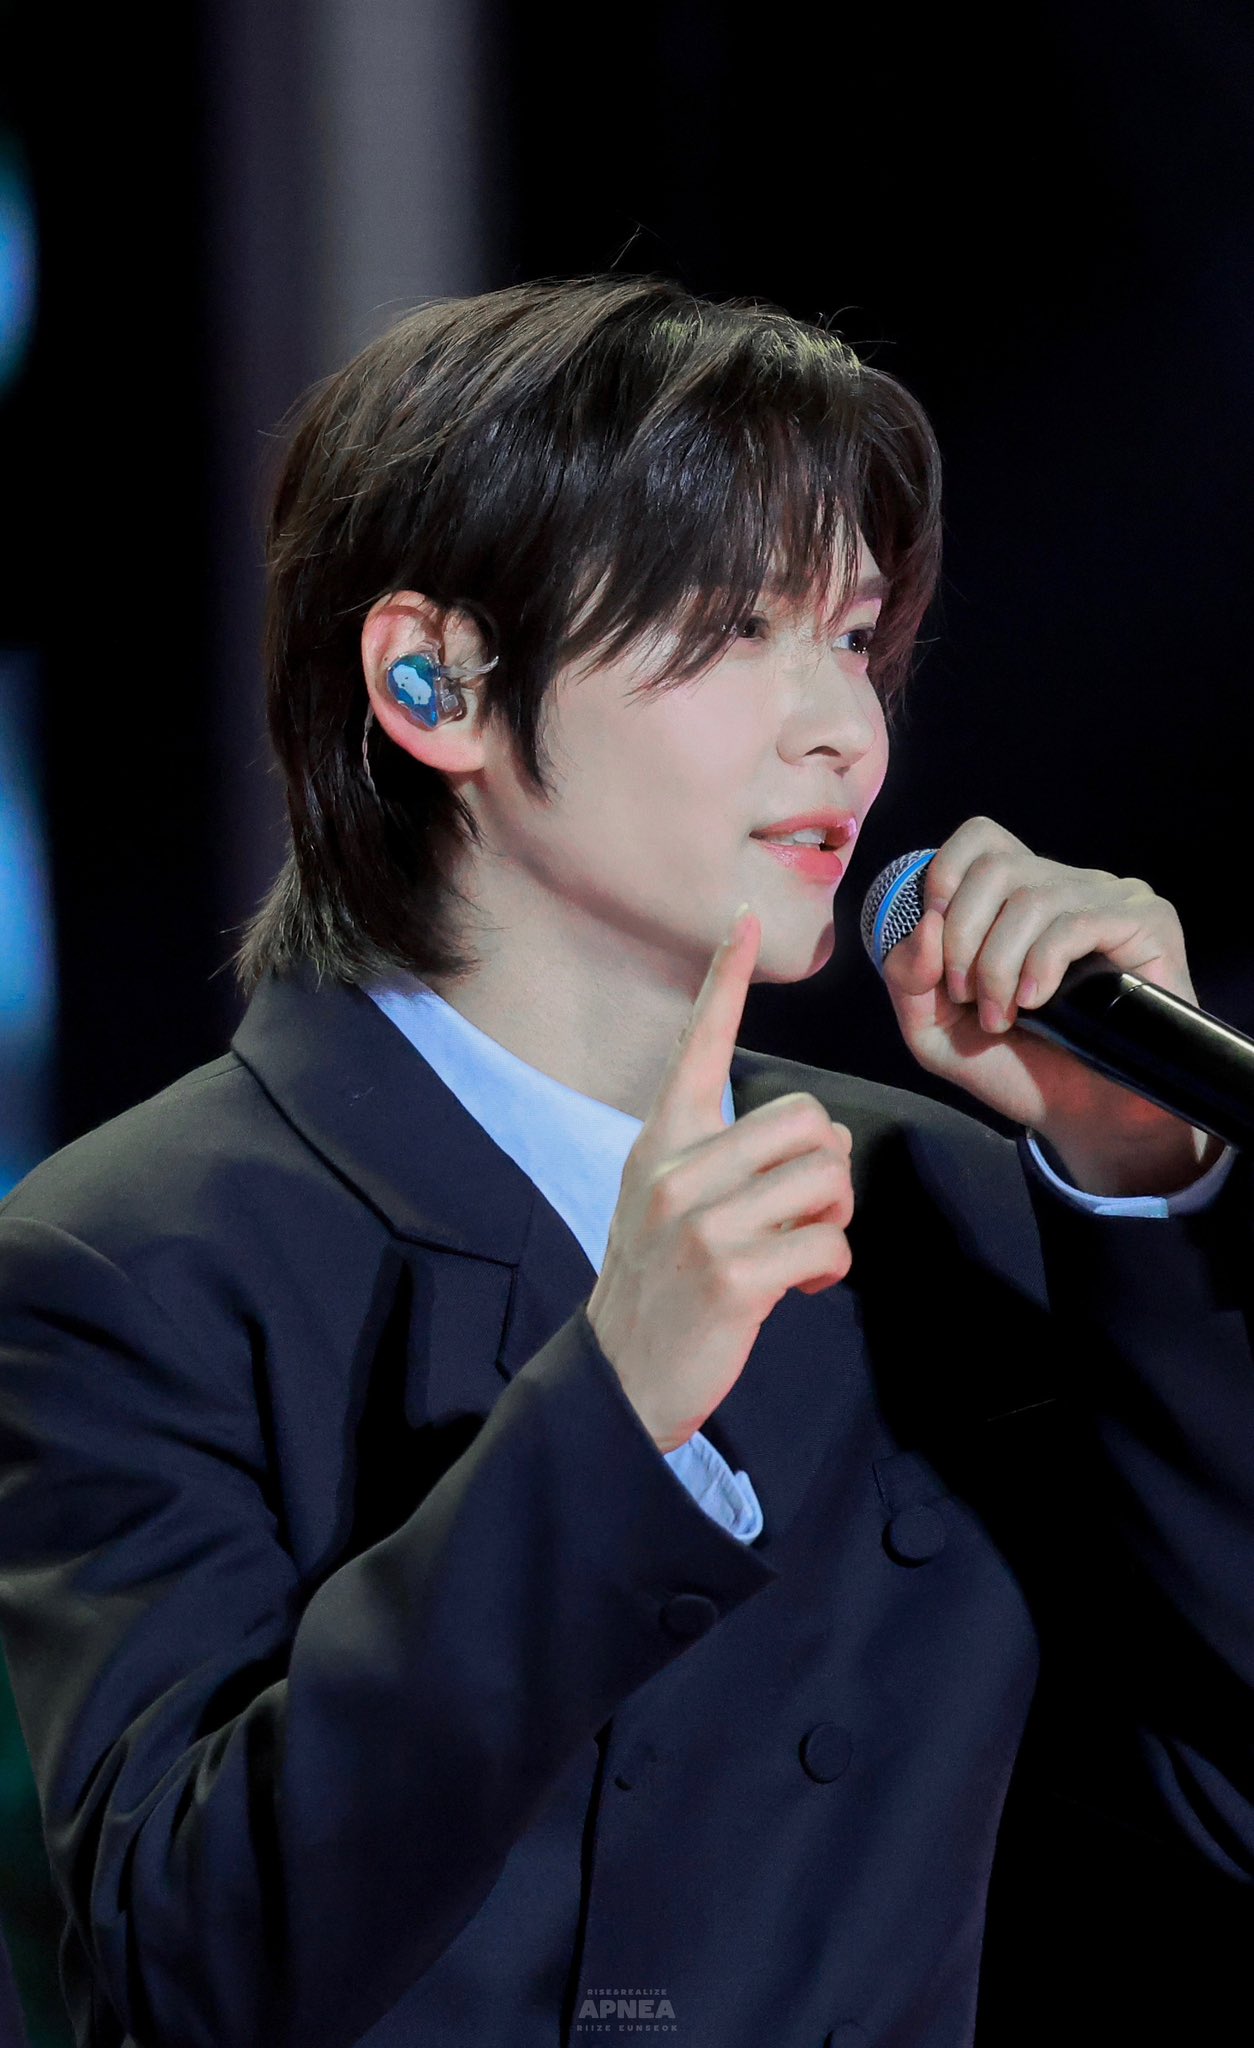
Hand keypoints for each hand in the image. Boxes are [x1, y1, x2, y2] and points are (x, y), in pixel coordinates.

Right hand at [586, 907, 853, 1453]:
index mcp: (661, 1142)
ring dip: (835, 1221)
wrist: (623, 1378)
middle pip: (808, 1121)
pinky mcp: (730, 1276)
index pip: (698, 1045)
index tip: (739, 920)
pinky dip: (831, 1270)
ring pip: (827, 1178)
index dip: (723, 980)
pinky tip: (801, 1288)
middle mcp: (674, 1170)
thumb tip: (816, 1135)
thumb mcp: (667, 1203)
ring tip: (801, 1252)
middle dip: (829, 1169)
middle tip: (804, 1214)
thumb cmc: (662, 1285)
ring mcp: (699, 1223)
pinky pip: (828, 1245)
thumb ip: (724, 1159)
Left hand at [879, 816, 1219, 1190]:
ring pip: (1031, 896)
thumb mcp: (935, 1030)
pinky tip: (1039, 1003)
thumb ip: (908, 978)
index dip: (944, 881)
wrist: (1088, 1118)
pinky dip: (1041, 964)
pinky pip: (1077, 921)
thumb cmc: (1018, 1068)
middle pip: (995, 866)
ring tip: (1004, 1016)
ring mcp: (1110, 898)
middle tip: (969, 999)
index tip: (938, 952)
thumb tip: (922, 925)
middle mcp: (1066, 885)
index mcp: (1018, 896)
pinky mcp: (1147, 922)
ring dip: (999, 965)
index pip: (979, 840)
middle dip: (962, 938)